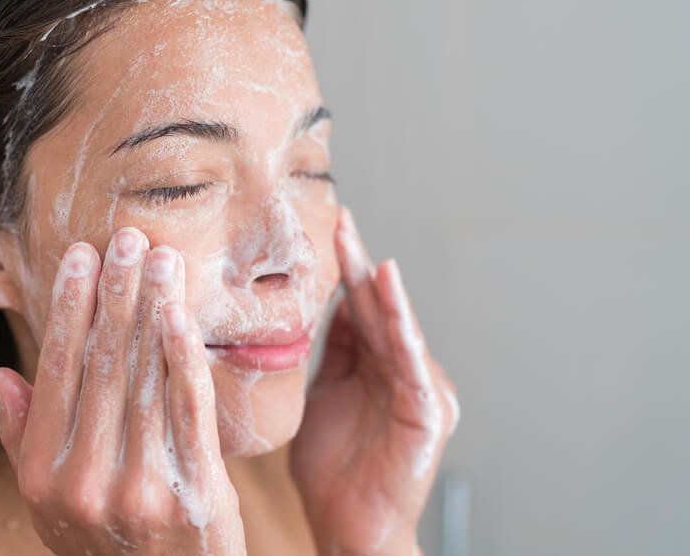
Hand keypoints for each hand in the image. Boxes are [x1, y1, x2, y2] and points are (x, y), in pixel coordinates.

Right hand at [0, 228, 245, 554]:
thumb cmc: (105, 546)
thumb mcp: (48, 504)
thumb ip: (24, 439)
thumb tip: (3, 376)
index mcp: (44, 473)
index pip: (57, 372)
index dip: (69, 309)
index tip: (82, 259)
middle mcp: (87, 477)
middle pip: (103, 364)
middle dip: (116, 294)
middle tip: (127, 239)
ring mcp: (142, 486)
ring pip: (146, 378)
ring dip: (153, 310)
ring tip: (161, 260)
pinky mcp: (196, 491)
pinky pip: (190, 410)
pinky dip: (185, 357)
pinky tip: (182, 315)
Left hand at [289, 207, 459, 555]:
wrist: (348, 527)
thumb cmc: (332, 470)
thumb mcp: (320, 396)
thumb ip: (328, 354)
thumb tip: (321, 308)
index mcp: (372, 365)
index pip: (357, 308)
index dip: (343, 270)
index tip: (329, 230)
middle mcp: (399, 370)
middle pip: (376, 309)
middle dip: (357, 266)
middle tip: (340, 223)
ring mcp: (417, 388)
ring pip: (396, 329)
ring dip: (381, 291)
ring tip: (363, 251)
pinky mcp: (428, 412)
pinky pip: (412, 364)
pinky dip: (404, 329)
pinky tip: (391, 298)